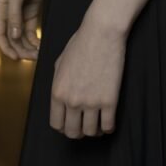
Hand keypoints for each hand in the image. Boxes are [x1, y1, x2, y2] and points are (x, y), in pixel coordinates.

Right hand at [0, 0, 49, 60]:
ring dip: (28, 44)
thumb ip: (14, 15)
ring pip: (22, 33)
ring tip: (39, 54)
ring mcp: (21, 8)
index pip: (0, 33)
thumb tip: (14, 37)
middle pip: (12, 36)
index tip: (16, 59)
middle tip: (33, 58)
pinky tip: (41, 43)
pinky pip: (31, 26)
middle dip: (20, 49)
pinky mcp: (33, 5)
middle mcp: (9, 10)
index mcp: (0, 6)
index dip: (6, 48)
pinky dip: (34, 36)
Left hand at [50, 13, 126, 138]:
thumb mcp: (60, 62)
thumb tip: (61, 96)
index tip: (71, 123)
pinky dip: (108, 128)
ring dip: (94, 130)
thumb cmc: (81, 42)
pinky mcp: (109, 101)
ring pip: (90, 132)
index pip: (56, 124)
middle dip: (78, 132)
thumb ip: (58, 82)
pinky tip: (109, 121)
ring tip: (98, 122)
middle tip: (85, 124)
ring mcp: (91, 102)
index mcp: (57, 92)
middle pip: (72, 132)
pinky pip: (108, 126)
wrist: (102, 32)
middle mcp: (72, 101)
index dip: (64, 127)